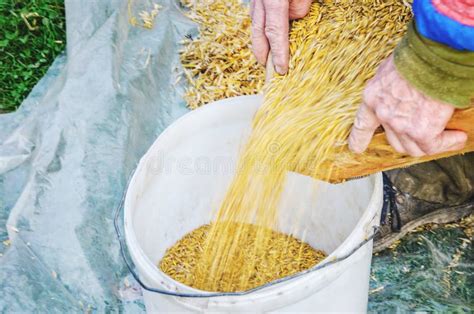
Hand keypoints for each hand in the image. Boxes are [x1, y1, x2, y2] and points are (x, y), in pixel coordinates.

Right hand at [250, 0, 311, 73]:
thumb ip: (300, 9)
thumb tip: (292, 26)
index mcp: (273, 0)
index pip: (274, 32)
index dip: (277, 53)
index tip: (281, 70)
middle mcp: (260, 0)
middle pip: (258, 32)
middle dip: (262, 54)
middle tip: (269, 69)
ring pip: (255, 24)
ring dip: (261, 41)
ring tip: (268, 56)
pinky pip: (257, 15)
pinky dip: (262, 27)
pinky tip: (268, 35)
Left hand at [348, 55, 466, 156]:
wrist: (434, 57)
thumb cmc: (417, 56)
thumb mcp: (391, 69)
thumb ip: (391, 86)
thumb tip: (402, 89)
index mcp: (372, 98)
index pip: (362, 125)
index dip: (359, 139)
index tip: (357, 148)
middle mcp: (384, 114)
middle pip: (393, 141)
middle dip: (409, 140)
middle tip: (423, 134)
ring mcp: (401, 125)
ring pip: (413, 147)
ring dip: (430, 143)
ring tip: (445, 135)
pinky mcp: (421, 132)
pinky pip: (434, 146)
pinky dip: (448, 143)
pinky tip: (457, 136)